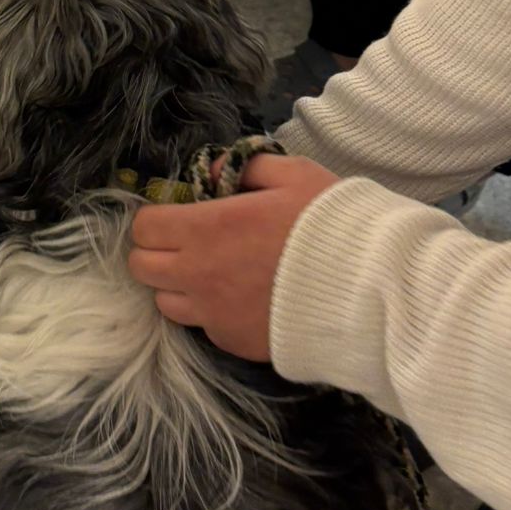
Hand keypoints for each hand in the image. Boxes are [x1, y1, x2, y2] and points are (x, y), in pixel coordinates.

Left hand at [126, 155, 339, 358]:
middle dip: (157, 252)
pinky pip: (203, 328)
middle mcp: (198, 274)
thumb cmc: (331, 224)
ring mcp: (212, 314)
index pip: (144, 228)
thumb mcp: (293, 174)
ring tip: (213, 276)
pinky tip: (242, 301)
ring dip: (178, 287)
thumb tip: (210, 171)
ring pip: (164, 302)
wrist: (369, 290)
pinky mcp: (232, 342)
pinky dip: (212, 314)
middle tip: (188, 245)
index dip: (156, 220)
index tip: (178, 217)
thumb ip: (244, 167)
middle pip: (141, 267)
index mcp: (206, 228)